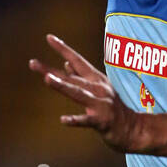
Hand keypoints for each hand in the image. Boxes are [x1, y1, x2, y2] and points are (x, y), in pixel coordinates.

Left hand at [29, 34, 141, 152]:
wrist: (134, 129)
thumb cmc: (113, 109)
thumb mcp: (99, 88)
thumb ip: (81, 77)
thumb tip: (65, 64)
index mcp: (96, 79)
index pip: (77, 60)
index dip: (63, 49)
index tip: (49, 37)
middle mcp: (98, 88)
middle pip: (71, 77)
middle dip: (51, 70)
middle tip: (32, 63)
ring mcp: (101, 104)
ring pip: (78, 93)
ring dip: (63, 86)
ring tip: (47, 79)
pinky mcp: (103, 121)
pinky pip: (87, 120)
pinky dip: (76, 120)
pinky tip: (64, 120)